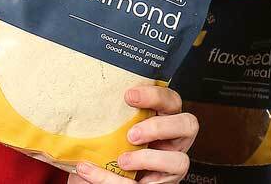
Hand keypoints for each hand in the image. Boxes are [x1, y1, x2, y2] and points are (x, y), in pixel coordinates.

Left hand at [68, 86, 194, 183]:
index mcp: (162, 120)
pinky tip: (90, 172)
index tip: (128, 96)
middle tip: (130, 134)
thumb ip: (109, 116)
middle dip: (160, 127)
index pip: (172, 101)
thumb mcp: (109, 129)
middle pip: (188, 125)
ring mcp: (170, 167)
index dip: (156, 95)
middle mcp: (173, 143)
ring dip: (148, 158)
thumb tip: (81, 96)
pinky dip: (115, 180)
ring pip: (180, 161)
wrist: (97, 176)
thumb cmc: (105, 149)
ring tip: (121, 160)